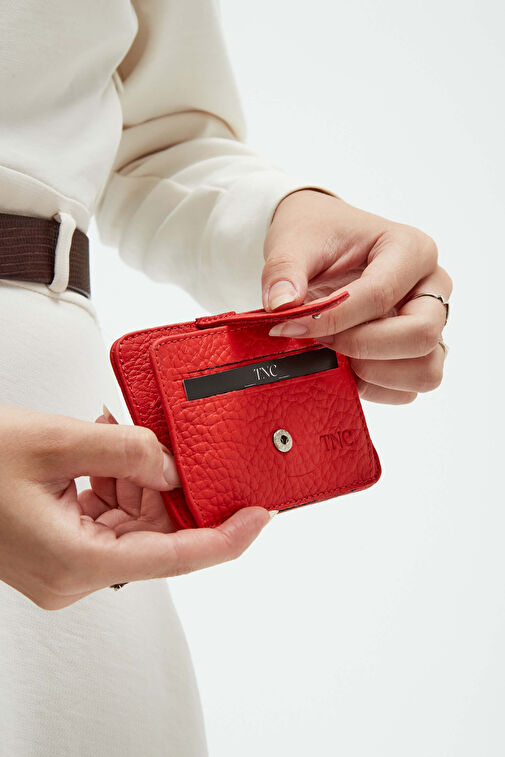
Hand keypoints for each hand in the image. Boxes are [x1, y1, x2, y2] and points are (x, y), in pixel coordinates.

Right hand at [0, 405, 270, 609]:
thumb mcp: (55, 442)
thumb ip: (126, 451)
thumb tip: (172, 464)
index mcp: (74, 562)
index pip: (176, 557)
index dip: (226, 537)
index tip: (260, 517)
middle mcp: (70, 574)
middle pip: (153, 533)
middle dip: (164, 484)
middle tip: (160, 443)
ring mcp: (63, 563)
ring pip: (131, 522)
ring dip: (135, 477)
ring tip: (116, 439)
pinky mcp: (57, 546)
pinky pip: (105, 515)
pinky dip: (112, 481)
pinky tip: (102, 451)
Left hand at [262, 190, 451, 403]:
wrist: (321, 240)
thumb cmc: (318, 235)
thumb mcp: (293, 241)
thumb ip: (284, 271)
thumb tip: (281, 305)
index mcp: (411, 249)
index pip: (381, 294)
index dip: (333, 319)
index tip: (291, 326)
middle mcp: (432, 288)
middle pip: (420, 335)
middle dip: (363, 347)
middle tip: (322, 341)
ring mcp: (431, 324)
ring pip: (425, 370)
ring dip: (375, 374)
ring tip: (336, 355)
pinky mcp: (417, 354)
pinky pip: (408, 390)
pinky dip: (375, 388)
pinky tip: (344, 367)